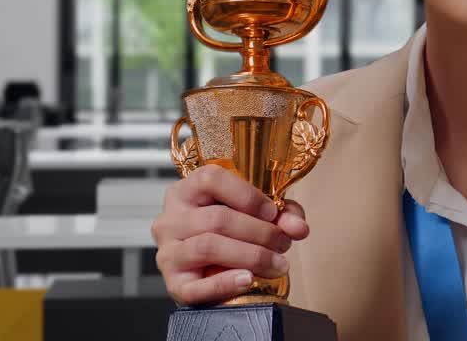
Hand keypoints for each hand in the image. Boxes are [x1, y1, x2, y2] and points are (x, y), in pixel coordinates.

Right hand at [152, 164, 309, 305]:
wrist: (210, 270)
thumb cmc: (232, 233)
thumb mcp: (258, 213)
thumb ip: (282, 213)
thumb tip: (298, 227)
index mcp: (187, 191)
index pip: (211, 179)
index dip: (247, 195)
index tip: (273, 212)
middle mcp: (171, 219)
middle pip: (217, 218)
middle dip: (260, 232)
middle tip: (284, 242)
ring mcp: (167, 252)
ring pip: (208, 246)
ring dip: (251, 256)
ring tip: (277, 263)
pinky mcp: (173, 284)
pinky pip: (197, 286)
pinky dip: (226, 283)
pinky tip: (248, 278)